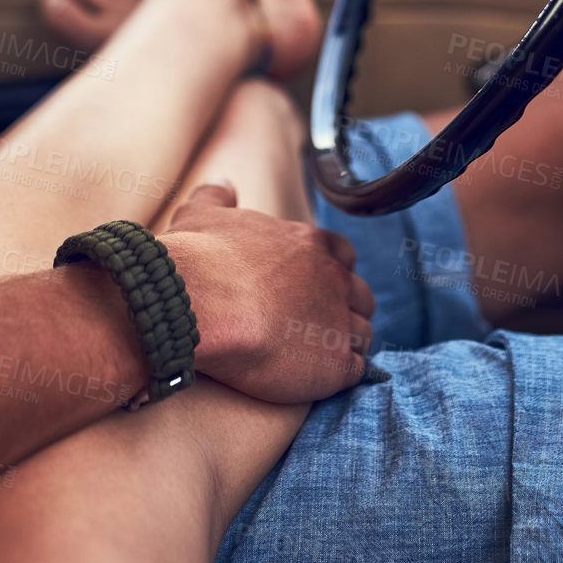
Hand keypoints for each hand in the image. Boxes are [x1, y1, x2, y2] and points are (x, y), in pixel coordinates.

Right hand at [161, 183, 374, 403]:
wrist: (200, 304)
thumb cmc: (198, 259)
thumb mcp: (203, 214)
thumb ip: (218, 196)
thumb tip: (223, 184)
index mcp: (308, 243)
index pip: (342, 255)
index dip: (330, 272)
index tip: (310, 288)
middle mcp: (333, 277)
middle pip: (360, 295)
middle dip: (346, 309)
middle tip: (316, 326)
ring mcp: (339, 320)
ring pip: (363, 333)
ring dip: (347, 344)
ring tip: (316, 358)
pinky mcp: (335, 362)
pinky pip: (356, 371)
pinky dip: (342, 375)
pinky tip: (317, 378)